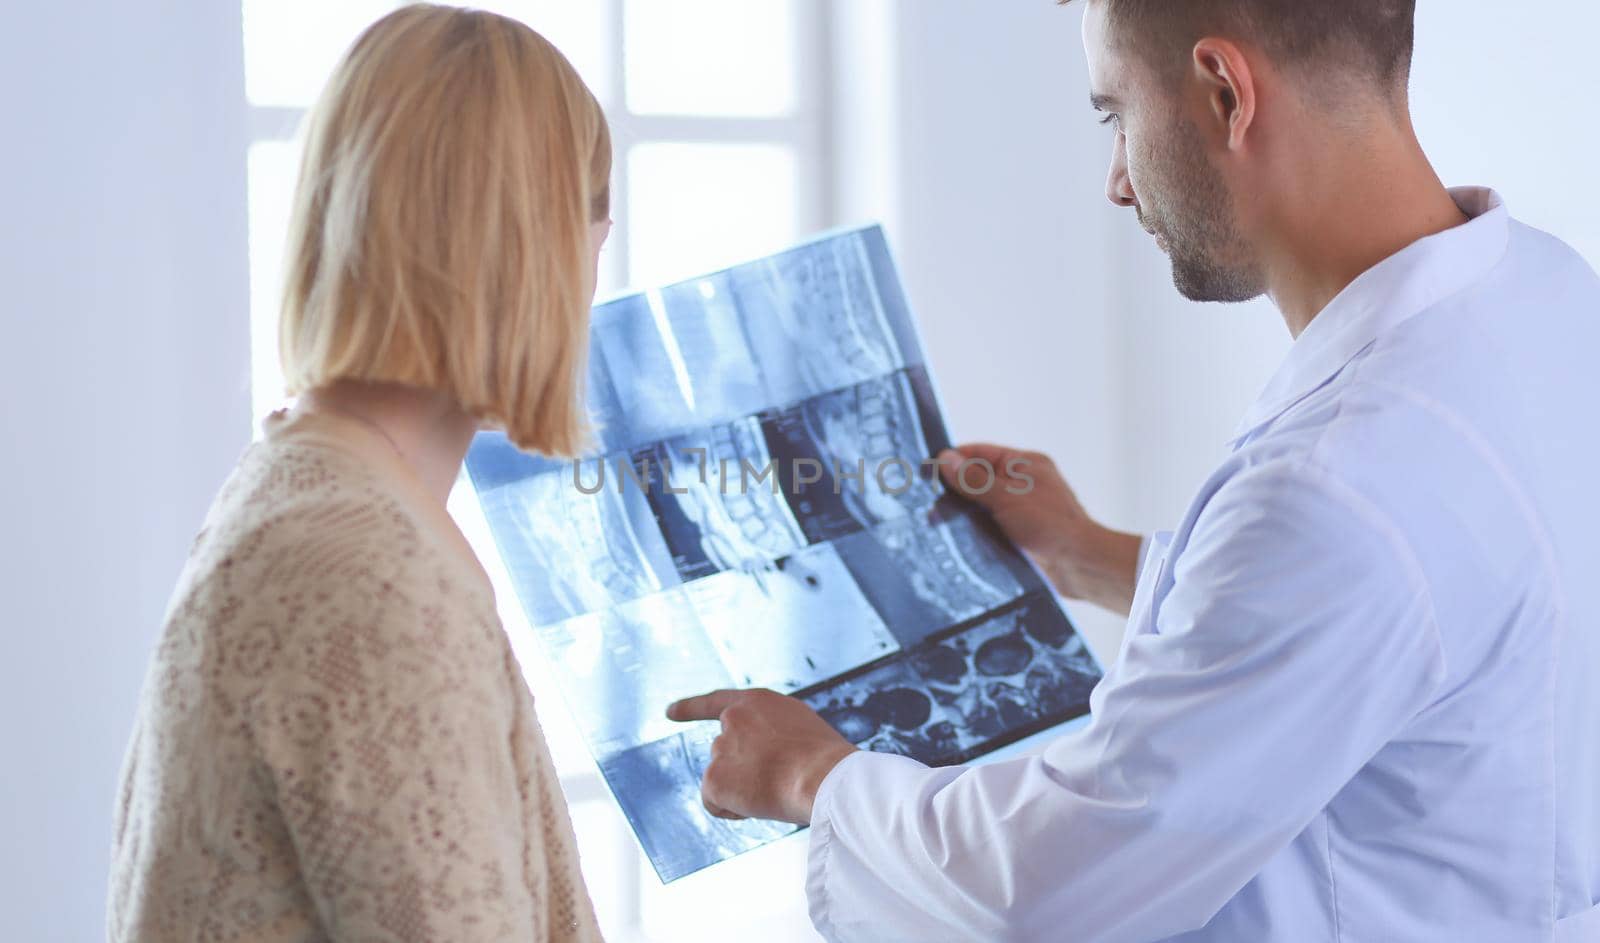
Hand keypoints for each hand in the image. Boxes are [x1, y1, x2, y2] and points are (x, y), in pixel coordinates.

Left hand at [666, 688, 856, 825]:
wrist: (824, 776)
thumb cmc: (827, 760)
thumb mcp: (800, 729)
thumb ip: (771, 733)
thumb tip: (760, 760)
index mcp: (757, 702)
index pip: (716, 702)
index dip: (690, 708)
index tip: (668, 711)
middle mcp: (733, 720)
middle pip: (725, 754)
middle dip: (743, 771)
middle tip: (779, 781)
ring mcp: (721, 748)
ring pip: (724, 781)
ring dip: (743, 791)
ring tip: (778, 790)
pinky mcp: (713, 778)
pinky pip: (716, 804)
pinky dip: (733, 811)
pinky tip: (760, 804)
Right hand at [938, 444, 1141, 615]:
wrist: (1078, 565)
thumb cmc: (1050, 525)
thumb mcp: (1005, 496)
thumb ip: (973, 479)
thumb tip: (945, 459)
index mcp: (1023, 464)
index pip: (978, 453)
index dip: (952, 460)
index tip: (926, 469)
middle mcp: (1021, 483)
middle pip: (976, 479)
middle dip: (953, 489)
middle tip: (925, 499)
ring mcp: (1018, 509)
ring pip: (979, 504)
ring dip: (961, 512)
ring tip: (934, 520)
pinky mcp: (1015, 533)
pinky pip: (986, 525)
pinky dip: (972, 529)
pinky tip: (954, 537)